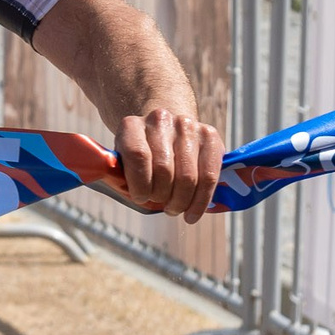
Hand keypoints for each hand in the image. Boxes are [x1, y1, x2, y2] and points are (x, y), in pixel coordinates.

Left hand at [106, 107, 224, 221]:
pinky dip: (201, 201)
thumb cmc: (141, 154)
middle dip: (162, 196)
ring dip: (180, 201)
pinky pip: (209, 176)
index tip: (141, 199)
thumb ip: (124, 177)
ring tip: (174, 209)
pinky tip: (192, 214)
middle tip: (161, 206)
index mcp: (132, 125)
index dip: (139, 183)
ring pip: (188, 176)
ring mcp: (188, 126)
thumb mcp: (124, 161)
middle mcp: (161, 120)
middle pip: (164, 169)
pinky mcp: (211, 136)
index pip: (137, 155)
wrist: (164, 129)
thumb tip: (139, 200)